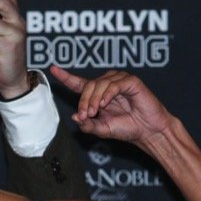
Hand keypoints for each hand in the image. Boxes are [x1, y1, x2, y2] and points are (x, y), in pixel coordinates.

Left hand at [50, 67, 173, 143]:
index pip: (79, 83)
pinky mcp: (131, 81)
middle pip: (88, 86)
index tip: (52, 68)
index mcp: (98, 95)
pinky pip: (114, 84)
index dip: (65, 76)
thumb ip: (88, 124)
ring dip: (94, 99)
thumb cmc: (128, 129)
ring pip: (99, 84)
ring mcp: (119, 81)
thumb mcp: (103, 129)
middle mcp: (107, 84)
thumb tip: (74, 116)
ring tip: (96, 112)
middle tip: (86, 115)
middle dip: (84, 101)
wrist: (148, 131)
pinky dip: (107, 94)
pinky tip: (105, 104)